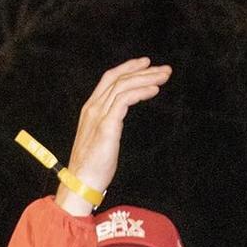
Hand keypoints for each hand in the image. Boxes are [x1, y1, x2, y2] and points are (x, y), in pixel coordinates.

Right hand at [58, 58, 171, 215]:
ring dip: (146, 79)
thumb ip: (109, 124)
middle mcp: (93, 108)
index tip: (146, 64)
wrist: (81, 182)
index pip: (110, 79)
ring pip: (123, 85)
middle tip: (164, 70)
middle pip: (119, 78)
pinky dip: (141, 92)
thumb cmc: (92, 166)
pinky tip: (153, 90)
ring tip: (163, 77)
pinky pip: (125, 100)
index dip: (128, 68)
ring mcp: (99, 115)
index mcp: (91, 109)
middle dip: (143, 71)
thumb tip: (120, 120)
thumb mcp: (101, 139)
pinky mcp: (107, 125)